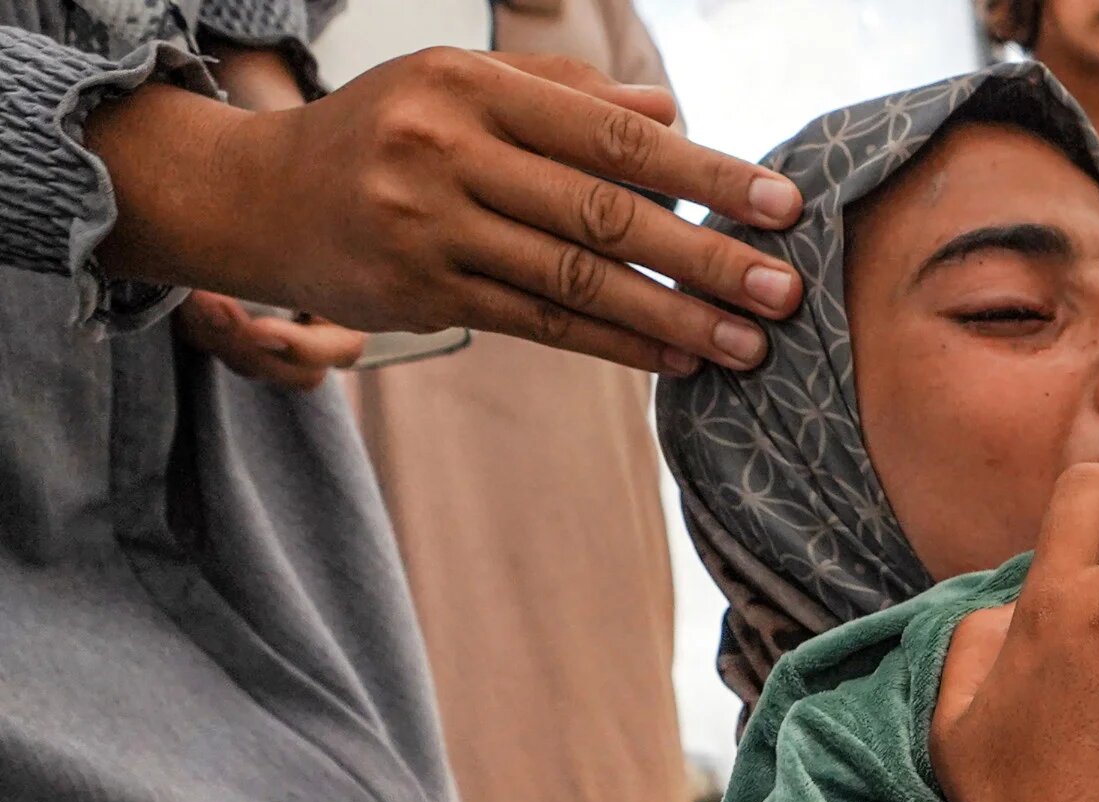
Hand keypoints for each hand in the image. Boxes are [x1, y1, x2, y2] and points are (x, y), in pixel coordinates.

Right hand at [90, 49, 803, 374]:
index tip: (781, 205)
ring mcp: (429, 226)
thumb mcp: (462, 84)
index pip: (613, 135)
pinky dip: (613, 344)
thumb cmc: (384, 131)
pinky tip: (673, 360)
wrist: (254, 196)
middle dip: (706, 256)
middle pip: (604, 212)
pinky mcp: (419, 292)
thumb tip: (669, 114)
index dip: (705, 173)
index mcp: (473, 86)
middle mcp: (447, 151)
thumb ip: (565, 93)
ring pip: (575, 279)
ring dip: (672, 317)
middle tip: (783, 290)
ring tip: (746, 344)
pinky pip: (538, 323)